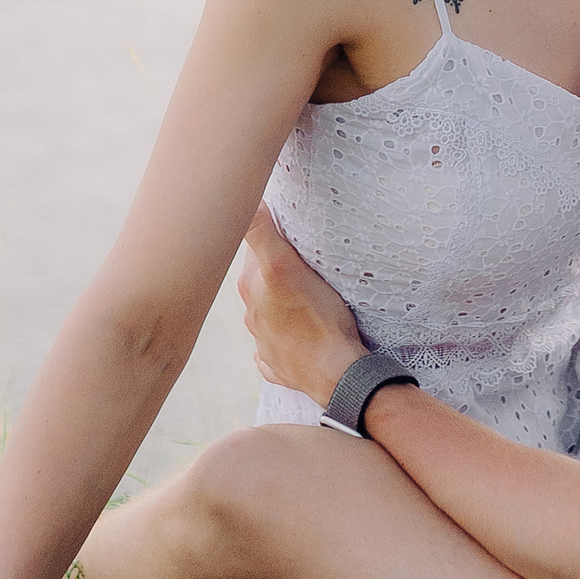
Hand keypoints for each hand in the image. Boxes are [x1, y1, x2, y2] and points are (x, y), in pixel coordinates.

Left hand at [238, 211, 367, 405]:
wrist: (337, 374)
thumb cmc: (318, 318)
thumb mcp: (285, 266)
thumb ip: (260, 233)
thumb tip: (243, 204)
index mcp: (251, 288)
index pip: (254, 250)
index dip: (271, 238)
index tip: (288, 234)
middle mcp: (252, 316)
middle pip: (261, 281)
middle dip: (275, 271)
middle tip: (302, 263)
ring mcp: (265, 344)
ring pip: (267, 314)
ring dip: (280, 303)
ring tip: (305, 296)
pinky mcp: (280, 365)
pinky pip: (274, 348)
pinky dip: (281, 340)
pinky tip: (294, 334)